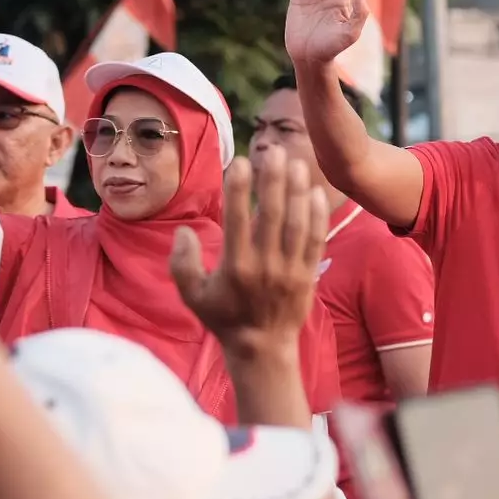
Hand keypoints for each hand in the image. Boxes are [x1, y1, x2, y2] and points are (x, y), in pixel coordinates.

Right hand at [170, 149, 326, 344]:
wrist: (262, 348)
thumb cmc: (224, 318)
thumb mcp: (192, 296)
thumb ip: (182, 263)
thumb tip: (183, 231)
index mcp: (235, 267)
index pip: (238, 220)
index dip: (240, 189)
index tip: (242, 161)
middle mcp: (264, 265)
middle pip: (272, 215)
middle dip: (273, 180)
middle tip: (275, 150)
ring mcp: (290, 270)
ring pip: (297, 224)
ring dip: (297, 191)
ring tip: (297, 162)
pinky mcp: (308, 274)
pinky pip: (315, 240)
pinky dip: (317, 216)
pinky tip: (315, 192)